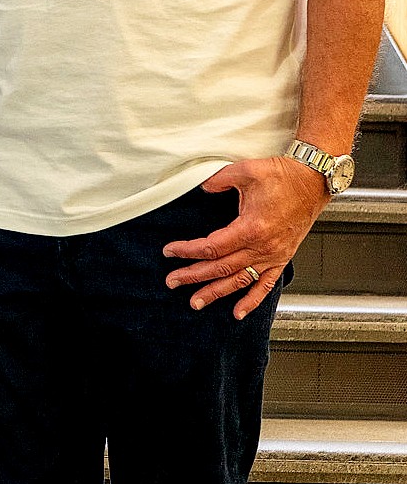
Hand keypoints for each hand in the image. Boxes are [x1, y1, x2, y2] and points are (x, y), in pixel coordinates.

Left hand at [162, 158, 328, 317]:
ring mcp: (273, 255)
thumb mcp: (245, 171)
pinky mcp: (281, 257)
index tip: (170, 252)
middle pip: (221, 268)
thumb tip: (201, 187)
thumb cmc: (284, 176)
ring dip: (216, 293)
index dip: (188, 251)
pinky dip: (251, 300)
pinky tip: (239, 312)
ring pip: (239, 281)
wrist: (313, 181)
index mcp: (251, 228)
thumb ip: (218, 180)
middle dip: (194, 276)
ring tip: (197, 302)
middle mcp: (263, 247)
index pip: (212, 247)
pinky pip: (264, 285)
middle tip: (173, 281)